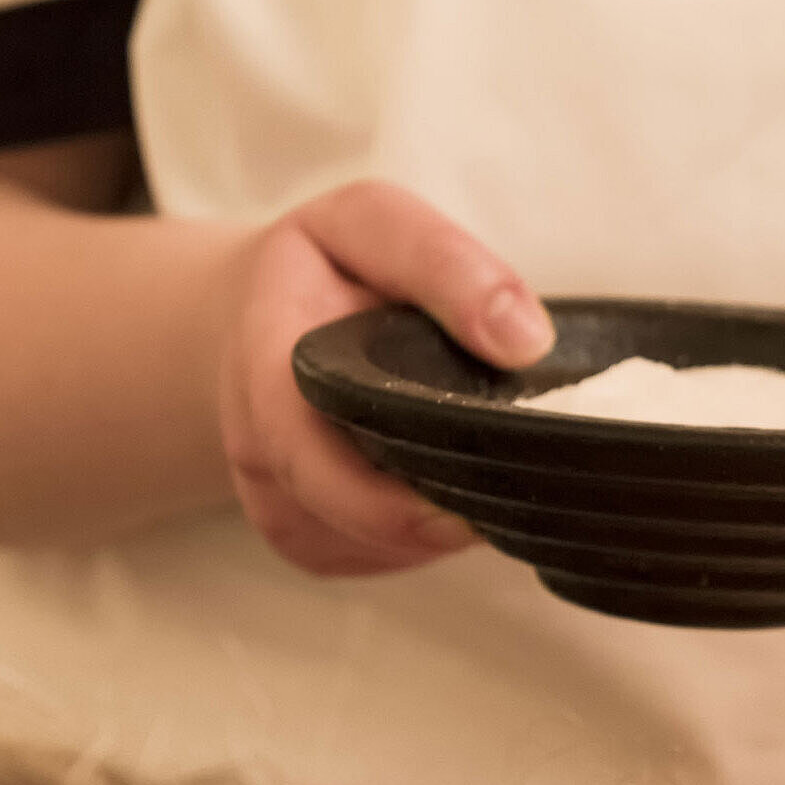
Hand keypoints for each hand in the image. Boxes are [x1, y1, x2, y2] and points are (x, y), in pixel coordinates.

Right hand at [216, 181, 554, 574]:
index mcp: (266, 373)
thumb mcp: (373, 224)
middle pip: (359, 523)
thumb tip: (525, 340)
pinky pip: (385, 560)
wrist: (259, 317)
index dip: (400, 502)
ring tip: (474, 453)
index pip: (319, 459)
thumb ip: (443, 262)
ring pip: (383, 549)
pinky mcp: (311, 541)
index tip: (477, 508)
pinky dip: (429, 531)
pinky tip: (441, 476)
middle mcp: (260, 454)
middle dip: (444, 516)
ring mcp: (282, 507)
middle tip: (518, 488)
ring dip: (443, 519)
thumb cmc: (324, 270)